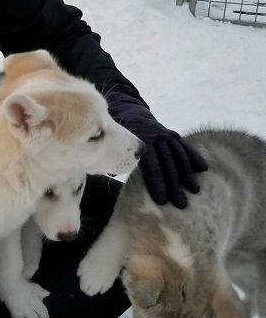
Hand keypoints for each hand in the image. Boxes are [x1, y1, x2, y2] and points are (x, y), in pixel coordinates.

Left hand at [106, 92, 206, 208]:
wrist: (130, 114)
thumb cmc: (121, 138)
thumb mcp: (117, 147)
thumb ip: (120, 159)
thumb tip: (113, 172)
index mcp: (142, 143)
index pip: (152, 166)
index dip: (157, 182)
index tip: (162, 200)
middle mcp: (156, 139)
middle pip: (168, 164)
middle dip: (175, 185)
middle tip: (181, 204)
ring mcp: (166, 136)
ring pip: (179, 156)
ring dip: (187, 174)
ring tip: (194, 190)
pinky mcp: (173, 135)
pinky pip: (185, 146)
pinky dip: (194, 156)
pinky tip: (203, 168)